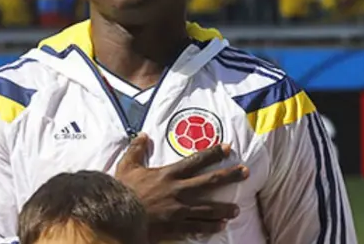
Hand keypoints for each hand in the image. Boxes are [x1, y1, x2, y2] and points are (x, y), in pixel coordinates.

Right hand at [115, 133, 248, 242]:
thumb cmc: (122, 191)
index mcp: (168, 174)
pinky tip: (221, 227)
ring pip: (208, 208)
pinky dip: (210, 227)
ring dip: (224, 208)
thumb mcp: (127, 166)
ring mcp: (179, 210)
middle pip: (210, 181)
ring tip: (237, 209)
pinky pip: (197, 227)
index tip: (228, 148)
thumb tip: (143, 135)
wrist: (118, 216)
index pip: (196, 160)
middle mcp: (178, 190)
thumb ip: (136, 149)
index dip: (214, 153)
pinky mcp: (176, 226)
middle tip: (245, 172)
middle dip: (229, 176)